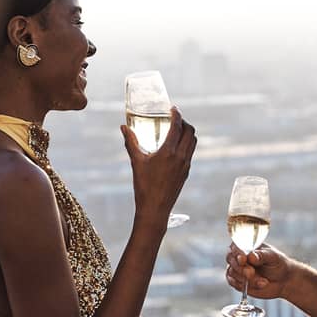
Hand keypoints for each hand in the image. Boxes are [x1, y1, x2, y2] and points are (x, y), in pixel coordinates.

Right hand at [121, 106, 195, 224]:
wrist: (155, 208)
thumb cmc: (144, 186)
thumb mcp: (136, 161)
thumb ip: (131, 142)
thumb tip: (123, 127)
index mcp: (169, 152)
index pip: (178, 126)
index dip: (177, 114)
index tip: (173, 108)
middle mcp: (181, 156)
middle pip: (191, 131)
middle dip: (184, 122)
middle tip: (174, 119)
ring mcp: (186, 165)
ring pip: (193, 142)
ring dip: (188, 133)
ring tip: (176, 130)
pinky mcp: (186, 172)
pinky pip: (190, 152)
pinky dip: (186, 144)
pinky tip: (175, 147)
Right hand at [225, 243, 296, 299]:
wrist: (283, 280)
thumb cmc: (278, 264)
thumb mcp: (273, 257)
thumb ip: (262, 255)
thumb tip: (251, 256)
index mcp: (246, 245)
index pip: (235, 245)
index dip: (237, 252)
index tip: (243, 259)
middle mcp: (239, 256)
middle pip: (230, 259)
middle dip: (241, 268)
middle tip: (251, 273)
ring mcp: (237, 269)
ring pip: (232, 273)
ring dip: (247, 278)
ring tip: (263, 281)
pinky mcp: (237, 282)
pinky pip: (234, 284)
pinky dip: (246, 286)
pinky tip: (259, 285)